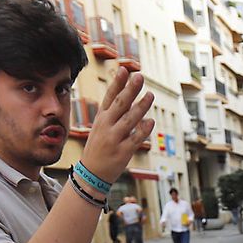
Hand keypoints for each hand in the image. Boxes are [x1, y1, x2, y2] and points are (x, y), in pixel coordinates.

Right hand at [81, 67, 154, 181]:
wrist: (91, 174)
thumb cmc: (99, 147)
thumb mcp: (100, 126)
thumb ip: (113, 112)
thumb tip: (129, 94)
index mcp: (101, 118)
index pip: (109, 97)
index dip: (117, 83)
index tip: (124, 69)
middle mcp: (106, 126)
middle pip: (119, 105)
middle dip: (130, 90)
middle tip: (139, 77)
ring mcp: (114, 139)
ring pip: (129, 120)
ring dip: (140, 107)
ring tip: (150, 95)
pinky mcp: (123, 152)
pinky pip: (135, 139)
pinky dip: (143, 130)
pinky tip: (150, 121)